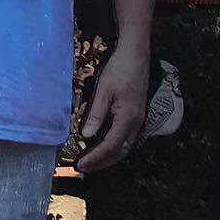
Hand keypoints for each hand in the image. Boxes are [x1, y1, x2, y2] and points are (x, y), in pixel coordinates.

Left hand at [76, 39, 151, 172]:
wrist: (136, 53)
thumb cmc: (120, 68)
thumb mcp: (104, 90)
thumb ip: (96, 114)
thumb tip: (86, 136)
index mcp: (128, 118)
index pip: (110, 146)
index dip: (95, 158)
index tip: (80, 165)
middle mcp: (136, 122)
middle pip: (120, 152)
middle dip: (101, 162)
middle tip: (82, 167)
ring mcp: (139, 119)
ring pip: (124, 146)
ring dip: (108, 156)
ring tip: (90, 160)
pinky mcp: (137, 114)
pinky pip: (126, 137)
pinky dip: (114, 146)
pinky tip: (102, 145)